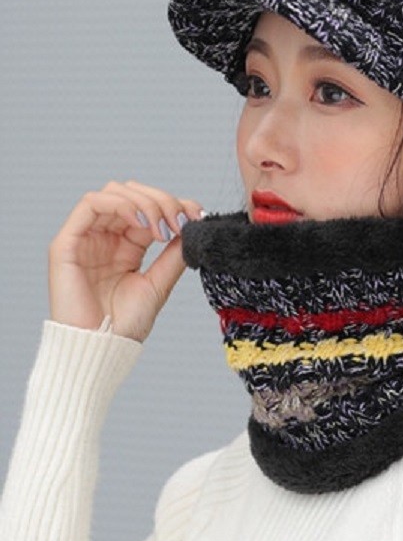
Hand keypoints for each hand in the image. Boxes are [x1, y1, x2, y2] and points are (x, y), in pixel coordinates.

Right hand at [48, 180, 204, 341]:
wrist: (101, 348)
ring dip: (146, 201)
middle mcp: (106, 236)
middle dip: (163, 201)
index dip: (175, 203)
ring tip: (162, 227)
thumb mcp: (159, 282)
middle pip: (134, 192)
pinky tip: (141, 223)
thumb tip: (193, 224)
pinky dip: (121, 204)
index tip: (197, 216)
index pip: (150, 206)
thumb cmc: (125, 324)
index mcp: (127, 244)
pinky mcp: (66, 243)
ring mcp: (86, 237)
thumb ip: (174, 253)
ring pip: (115, 192)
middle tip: (181, 222)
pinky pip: (90, 204)